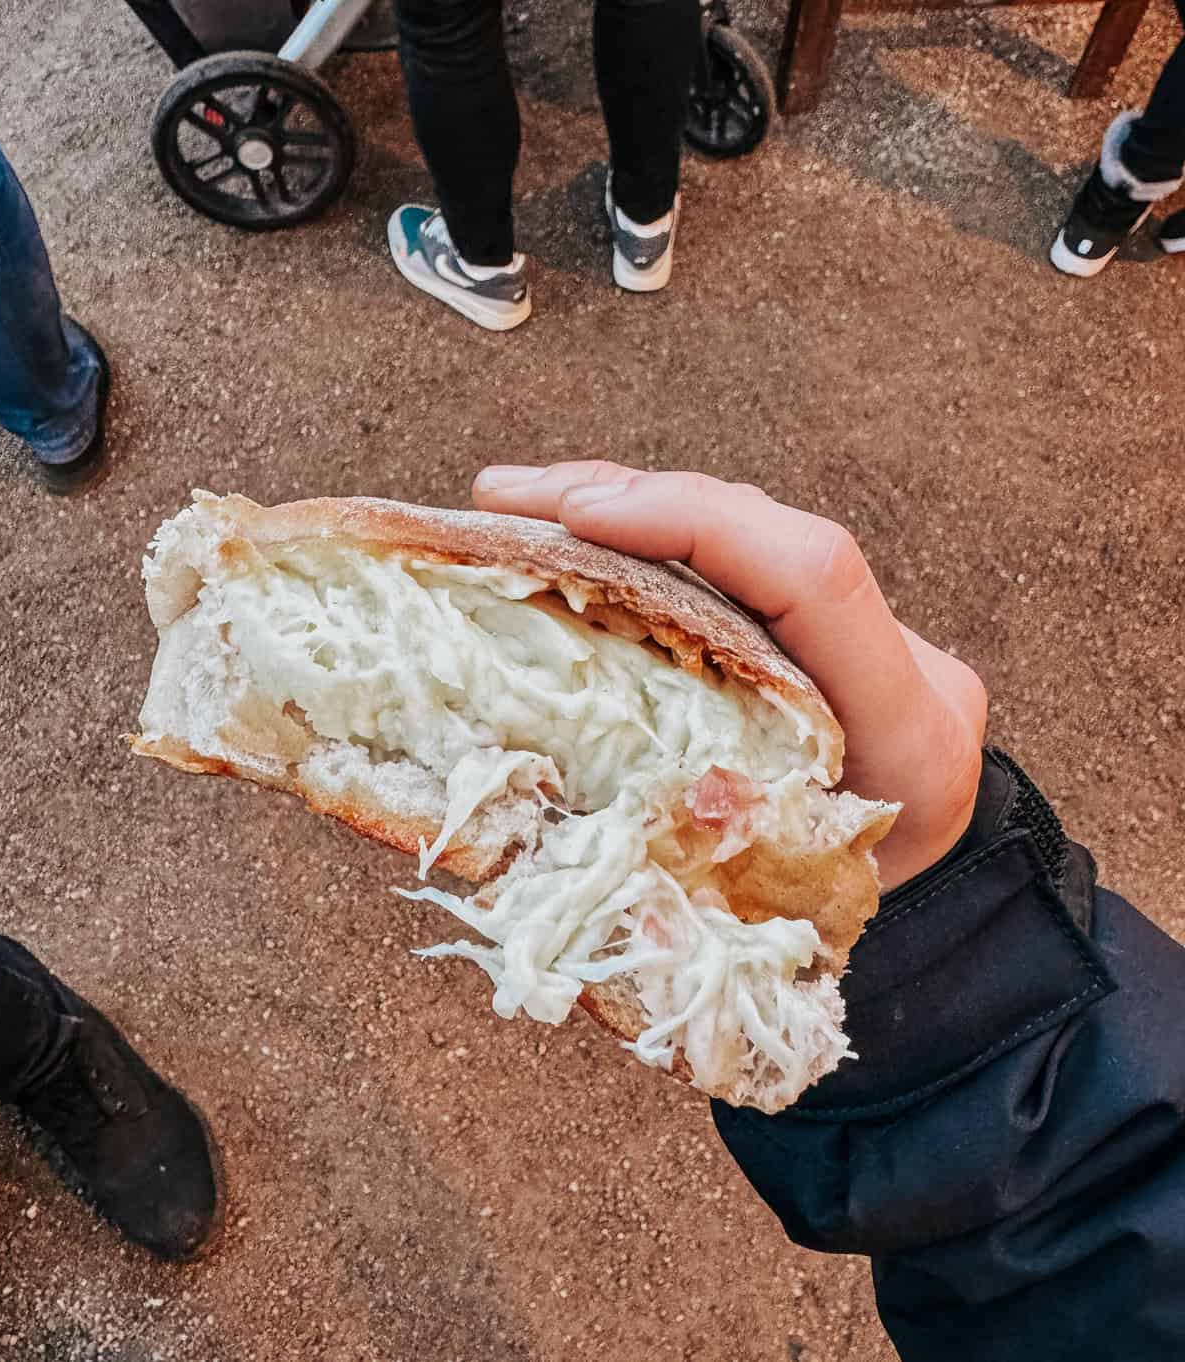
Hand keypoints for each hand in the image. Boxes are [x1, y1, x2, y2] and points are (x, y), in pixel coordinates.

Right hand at [472, 462, 987, 891]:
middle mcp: (903, 662)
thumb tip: (530, 810)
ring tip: (522, 505)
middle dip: (632, 500)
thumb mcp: (774, 904)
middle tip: (507, 498)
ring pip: (749, 533)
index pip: (813, 577)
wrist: (944, 898)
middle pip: (767, 532)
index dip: (697, 526)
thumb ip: (685, 848)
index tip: (578, 516)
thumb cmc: (853, 919)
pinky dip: (655, 543)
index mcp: (909, 728)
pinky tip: (582, 537)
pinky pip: (741, 563)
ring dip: (630, 508)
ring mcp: (876, 636)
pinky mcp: (836, 632)